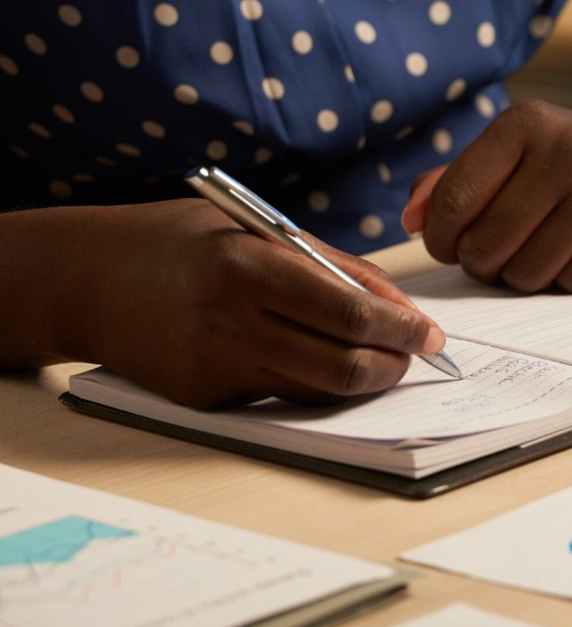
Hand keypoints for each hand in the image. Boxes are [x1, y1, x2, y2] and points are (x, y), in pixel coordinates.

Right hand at [65, 200, 443, 406]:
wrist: (85, 280)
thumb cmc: (178, 240)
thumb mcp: (254, 229)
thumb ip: (329, 263)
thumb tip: (395, 302)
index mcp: (249, 267)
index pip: (350, 312)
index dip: (402, 328)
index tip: (431, 333)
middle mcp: (232, 322)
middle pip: (342, 365)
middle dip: (393, 364)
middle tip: (415, 353)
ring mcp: (216, 366)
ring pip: (318, 391)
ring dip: (362, 379)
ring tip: (381, 358)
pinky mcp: (204, 397)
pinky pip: (280, 395)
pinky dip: (314, 381)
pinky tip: (322, 359)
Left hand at [402, 100, 571, 291]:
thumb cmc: (570, 170)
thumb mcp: (512, 158)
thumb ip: (451, 183)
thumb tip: (412, 218)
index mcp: (526, 122)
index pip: (455, 201)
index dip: (443, 240)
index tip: (452, 247)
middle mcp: (570, 146)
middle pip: (488, 245)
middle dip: (486, 264)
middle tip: (505, 254)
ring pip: (529, 272)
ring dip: (528, 276)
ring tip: (547, 250)